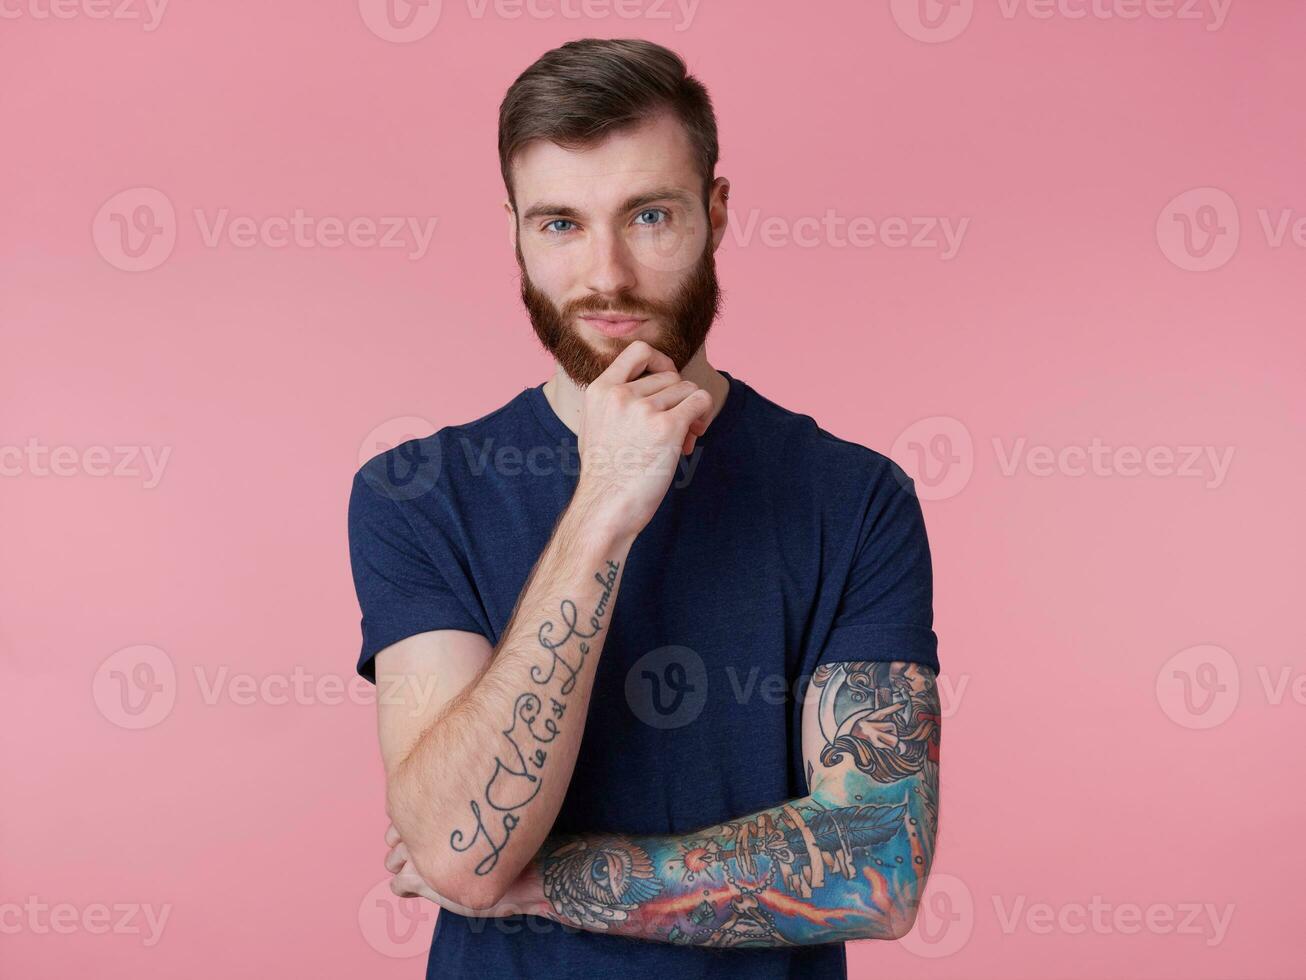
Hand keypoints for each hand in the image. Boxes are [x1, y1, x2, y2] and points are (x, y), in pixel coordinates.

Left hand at [384, 823, 545, 918]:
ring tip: (425, 875)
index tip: (426, 832)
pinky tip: (422, 891)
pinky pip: (398, 885)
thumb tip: (447, 810)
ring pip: (392, 860)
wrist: (527, 872)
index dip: (414, 821)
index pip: (407, 809)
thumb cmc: (513, 847)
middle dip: (405, 845)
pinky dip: (406, 890)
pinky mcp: (419, 880)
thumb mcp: (487, 820)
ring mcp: (420, 852)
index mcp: (442, 806)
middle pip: (394, 834)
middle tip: (424, 856)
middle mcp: (426, 825)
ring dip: (404, 868)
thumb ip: (463, 816)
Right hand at [573, 341, 714, 537]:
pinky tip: (691, 437)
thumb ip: (613, 402)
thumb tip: (648, 387)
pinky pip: (700, 401)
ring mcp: (643, 409)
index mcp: (600, 390)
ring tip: (681, 440)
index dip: (661, 361)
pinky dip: (702, 416)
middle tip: (677, 427)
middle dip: (679, 398)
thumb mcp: (593, 426)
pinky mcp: (666, 427)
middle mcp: (621, 394)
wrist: (606, 507)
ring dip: (691, 412)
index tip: (666, 382)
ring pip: (687, 390)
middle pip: (671, 376)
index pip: (638, 350)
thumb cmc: (604, 475)